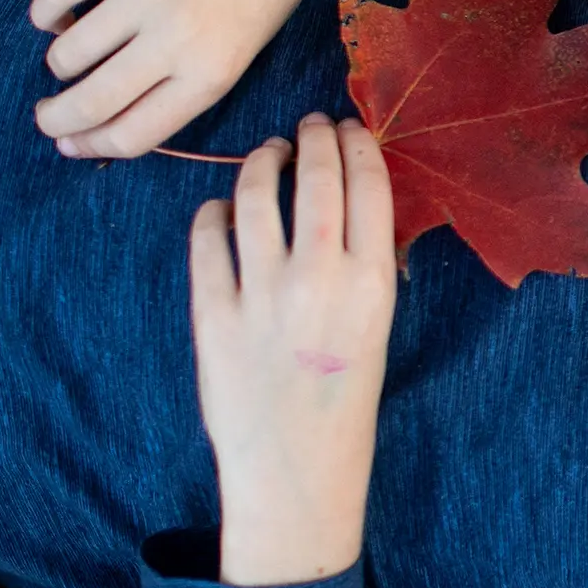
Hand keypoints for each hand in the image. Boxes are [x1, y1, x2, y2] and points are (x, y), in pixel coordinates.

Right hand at [31, 0, 385, 157]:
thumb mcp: (243, 49)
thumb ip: (184, 83)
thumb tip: (115, 114)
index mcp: (213, 74)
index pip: (133, 135)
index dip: (92, 146)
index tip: (70, 144)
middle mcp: (177, 39)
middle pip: (90, 103)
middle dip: (56, 118)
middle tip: (46, 115)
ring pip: (68, 52)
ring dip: (60, 62)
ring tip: (70, 55)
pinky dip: (46, 11)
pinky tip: (53, 16)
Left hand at [189, 116, 396, 587]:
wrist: (297, 462)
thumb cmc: (346, 395)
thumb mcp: (378, 323)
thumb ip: (365, 264)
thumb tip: (348, 199)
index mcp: (373, 279)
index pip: (368, 184)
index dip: (357, 145)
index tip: (349, 128)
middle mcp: (319, 276)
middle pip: (316, 178)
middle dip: (313, 139)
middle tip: (309, 125)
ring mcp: (261, 292)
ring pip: (256, 196)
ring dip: (261, 163)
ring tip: (266, 155)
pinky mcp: (213, 311)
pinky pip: (208, 239)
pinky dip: (213, 213)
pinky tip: (220, 209)